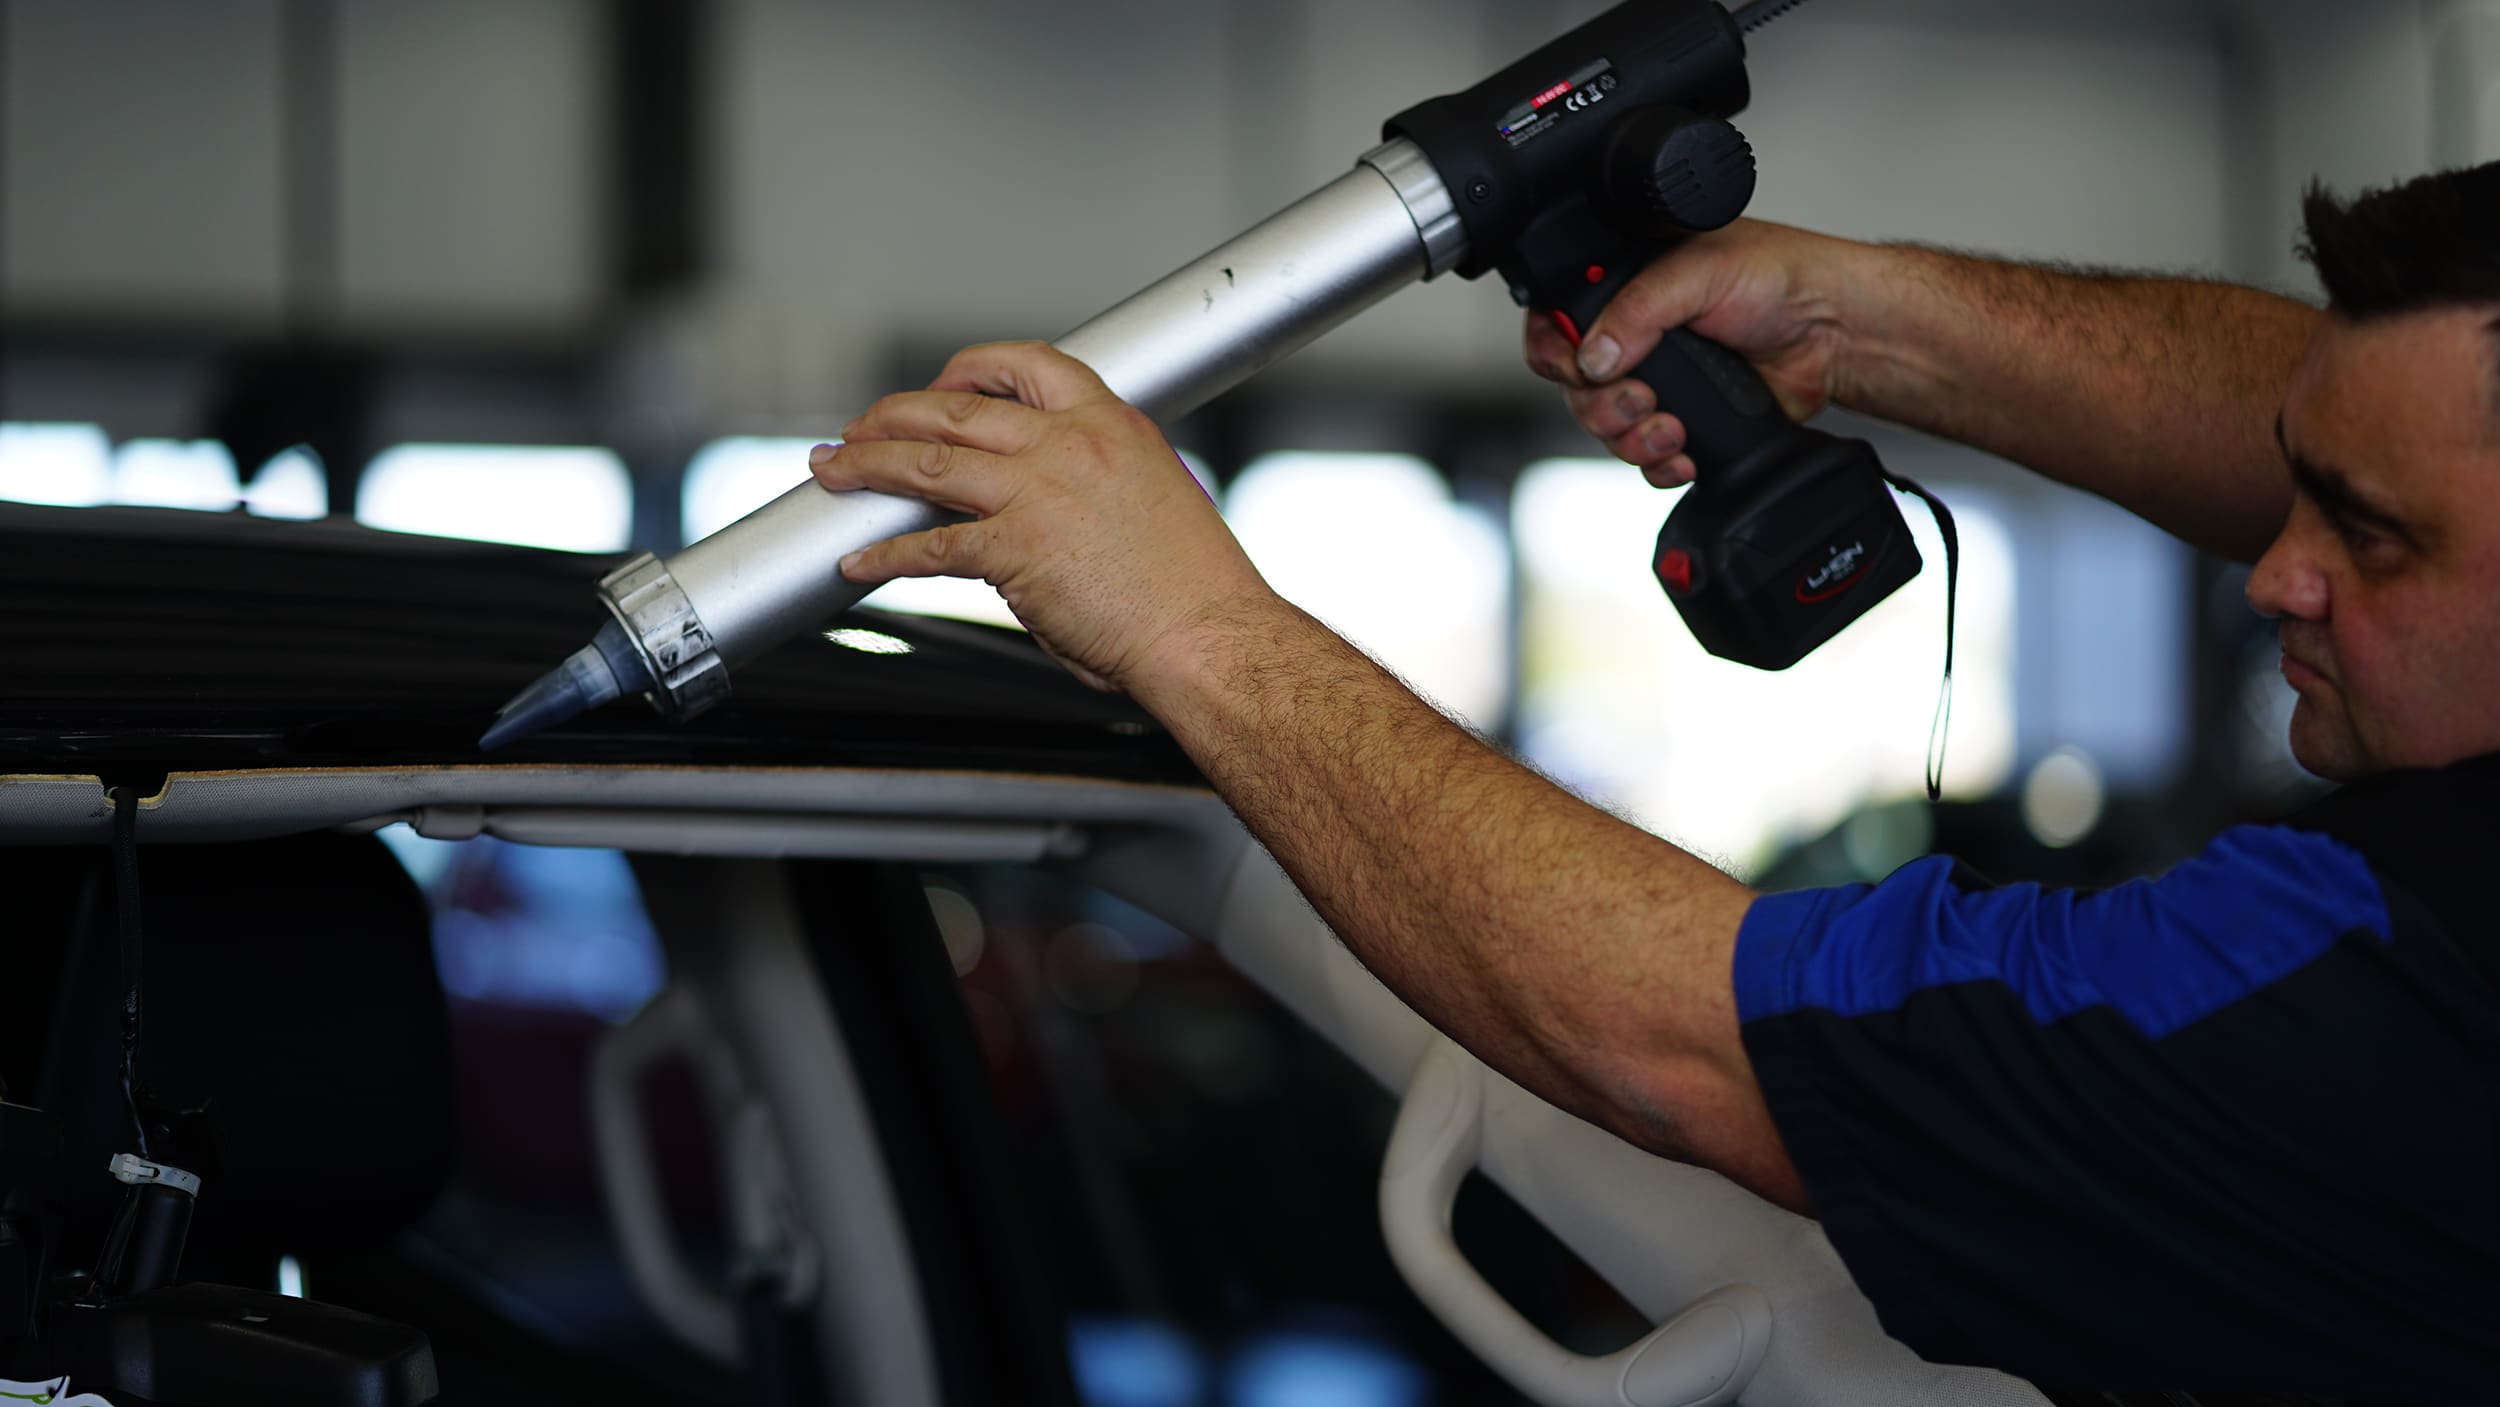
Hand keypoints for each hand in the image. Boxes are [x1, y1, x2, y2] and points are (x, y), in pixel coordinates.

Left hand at [812, 341, 1274, 694]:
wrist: (1209, 635)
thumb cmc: (1193, 587)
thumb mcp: (1152, 495)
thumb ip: (1094, 482)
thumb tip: (1051, 502)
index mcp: (1111, 424)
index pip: (1028, 363)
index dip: (972, 367)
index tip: (945, 383)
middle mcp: (1069, 445)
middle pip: (958, 406)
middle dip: (896, 412)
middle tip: (864, 426)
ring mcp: (1038, 493)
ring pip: (927, 459)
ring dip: (868, 463)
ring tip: (834, 471)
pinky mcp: (1015, 549)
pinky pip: (930, 546)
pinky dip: (885, 553)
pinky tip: (860, 559)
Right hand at [1522, 219, 1859, 486]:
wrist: (1833, 331)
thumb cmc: (1777, 278)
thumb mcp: (1699, 272)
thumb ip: (1638, 310)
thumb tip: (1593, 355)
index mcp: (1624, 285)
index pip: (1556, 322)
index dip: (1555, 352)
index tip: (1578, 368)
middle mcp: (1633, 336)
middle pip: (1576, 388)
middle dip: (1602, 405)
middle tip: (1640, 399)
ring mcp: (1658, 381)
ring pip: (1607, 428)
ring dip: (1631, 437)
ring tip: (1669, 427)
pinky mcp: (1684, 421)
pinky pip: (1646, 458)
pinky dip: (1659, 463)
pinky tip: (1683, 452)